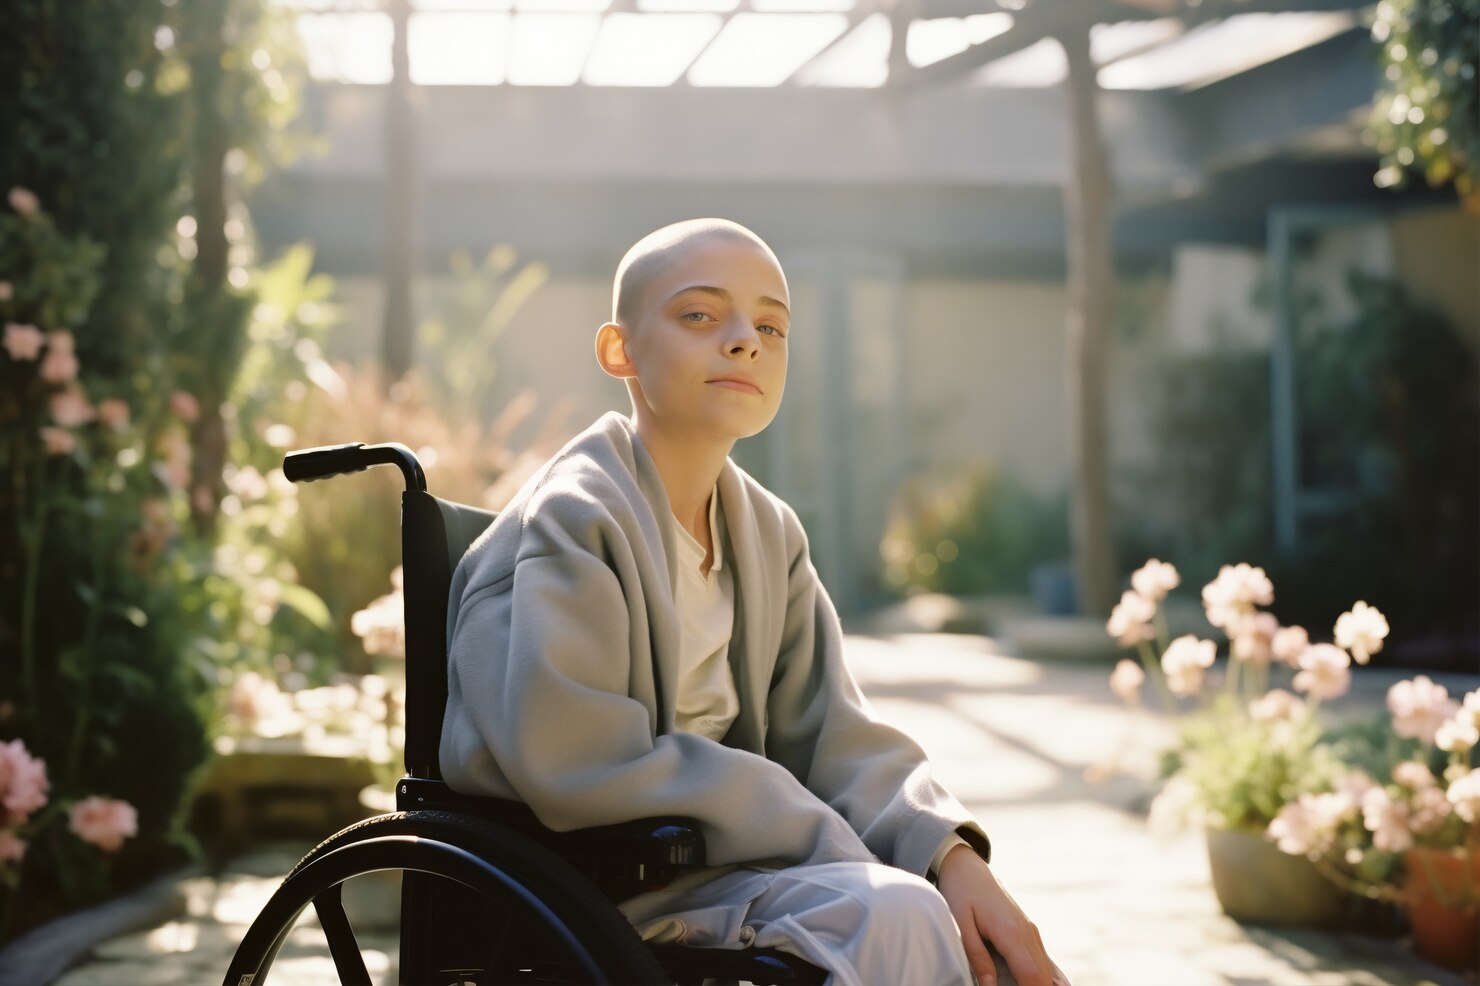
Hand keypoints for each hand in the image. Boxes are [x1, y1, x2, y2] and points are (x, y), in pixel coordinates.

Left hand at [936, 844, 1066, 985]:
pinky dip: (1042, 976)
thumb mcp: (960, 924)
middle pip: (1044, 976)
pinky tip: (1035, 983)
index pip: (1032, 975)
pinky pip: (1042, 960)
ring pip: (1047, 969)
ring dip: (1040, 984)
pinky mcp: (1029, 931)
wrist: (968, 868)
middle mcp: (1027, 932)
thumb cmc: (961, 893)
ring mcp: (1031, 931)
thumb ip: (976, 956)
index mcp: (1010, 932)